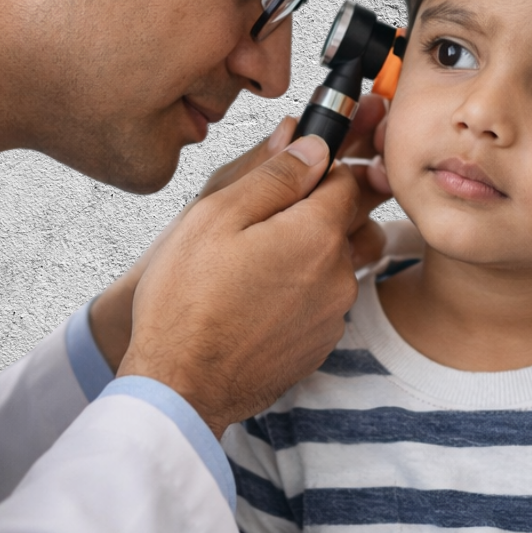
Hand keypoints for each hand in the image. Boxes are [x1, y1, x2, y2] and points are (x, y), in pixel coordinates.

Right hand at [117, 135, 360, 434]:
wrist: (181, 385)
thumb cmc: (187, 300)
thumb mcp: (215, 216)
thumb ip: (274, 176)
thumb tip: (314, 147)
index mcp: (317, 234)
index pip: (347, 179)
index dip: (322, 168)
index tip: (296, 171)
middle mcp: (338, 274)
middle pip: (350, 222)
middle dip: (319, 210)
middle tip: (270, 218)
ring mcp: (333, 314)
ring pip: (338, 263)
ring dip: (311, 254)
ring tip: (259, 263)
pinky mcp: (320, 344)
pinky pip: (324, 301)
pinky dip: (302, 293)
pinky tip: (259, 299)